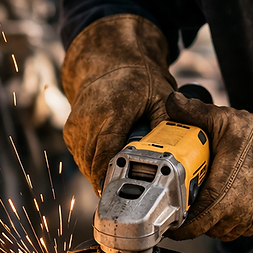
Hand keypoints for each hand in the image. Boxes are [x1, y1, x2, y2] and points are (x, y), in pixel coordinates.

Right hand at [61, 15, 175, 192]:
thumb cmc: (136, 76)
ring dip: (103, 173)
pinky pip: (82, 157)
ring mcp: (76, 127)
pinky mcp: (71, 131)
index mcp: (109, 114)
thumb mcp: (161, 96)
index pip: (105, 158)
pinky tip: (112, 159)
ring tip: (124, 175)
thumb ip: (168, 124)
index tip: (127, 193)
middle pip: (94, 167)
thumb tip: (181, 152)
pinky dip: (96, 162)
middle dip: (112, 181)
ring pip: (86, 165)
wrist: (109, 58)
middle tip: (133, 190)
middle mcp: (87, 121)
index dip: (113, 180)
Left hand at [164, 92, 252, 240]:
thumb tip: (171, 100)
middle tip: (189, 198)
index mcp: (223, 195)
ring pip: (224, 230)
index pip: (193, 225)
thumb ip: (194, 113)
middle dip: (195, 217)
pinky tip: (231, 200)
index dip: (178, 226)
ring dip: (215, 219)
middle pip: (206, 228)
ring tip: (210, 197)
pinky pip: (242, 228)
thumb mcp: (225, 120)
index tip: (170, 218)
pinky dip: (234, 219)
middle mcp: (238, 214)